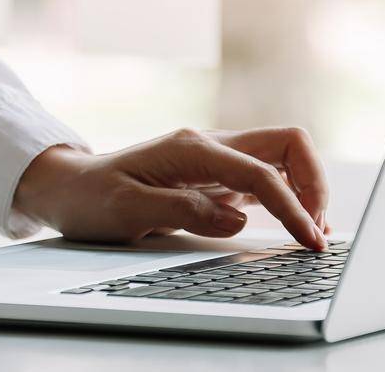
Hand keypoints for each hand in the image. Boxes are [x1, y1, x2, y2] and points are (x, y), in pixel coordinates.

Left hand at [11, 127, 329, 249]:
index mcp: (192, 148)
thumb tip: (236, 221)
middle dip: (314, 182)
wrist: (67, 188)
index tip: (309, 241)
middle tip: (317, 230)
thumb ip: (184, 210)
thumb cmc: (91, 198)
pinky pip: (265, 179)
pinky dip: (288, 198)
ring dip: (306, 189)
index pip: (261, 172)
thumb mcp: (127, 210)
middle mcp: (210, 145)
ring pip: (281, 159)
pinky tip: (294, 225)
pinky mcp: (215, 177)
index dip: (293, 206)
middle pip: (286, 144)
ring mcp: (215, 159)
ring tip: (313, 233)